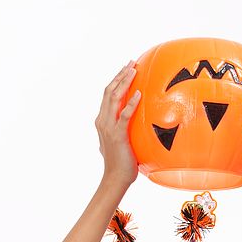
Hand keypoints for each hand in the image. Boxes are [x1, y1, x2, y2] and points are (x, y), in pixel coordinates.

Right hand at [95, 60, 141, 185]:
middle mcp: (102, 120)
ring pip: (114, 98)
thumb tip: (133, 127)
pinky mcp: (117, 135)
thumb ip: (123, 132)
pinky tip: (139, 94)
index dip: (116, 80)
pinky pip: (124, 115)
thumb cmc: (121, 163)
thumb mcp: (120, 143)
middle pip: (109, 91)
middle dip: (120, 75)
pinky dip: (131, 103)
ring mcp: (108, 127)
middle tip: (131, 62)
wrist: (115, 178)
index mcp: (102, 121)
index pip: (108, 95)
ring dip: (124, 82)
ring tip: (134, 70)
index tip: (127, 68)